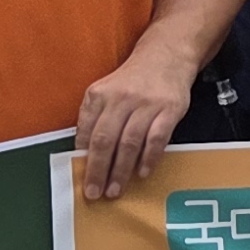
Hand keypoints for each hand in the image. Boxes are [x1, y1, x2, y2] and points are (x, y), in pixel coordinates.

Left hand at [75, 42, 194, 198]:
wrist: (166, 56)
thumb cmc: (133, 81)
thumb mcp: (106, 92)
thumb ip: (95, 118)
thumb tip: (85, 154)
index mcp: (99, 95)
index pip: (86, 132)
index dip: (83, 158)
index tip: (81, 179)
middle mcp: (121, 98)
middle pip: (105, 140)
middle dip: (98, 170)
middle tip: (95, 193)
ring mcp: (146, 104)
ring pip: (129, 142)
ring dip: (121, 170)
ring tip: (116, 189)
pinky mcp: (169, 109)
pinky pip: (157, 138)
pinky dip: (148, 158)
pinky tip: (142, 172)